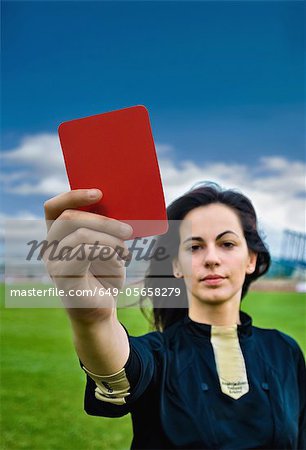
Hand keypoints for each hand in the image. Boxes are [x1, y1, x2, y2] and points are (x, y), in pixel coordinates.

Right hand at [43, 189, 132, 314]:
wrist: (102, 309)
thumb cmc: (105, 275)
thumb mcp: (107, 246)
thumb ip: (104, 229)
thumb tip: (117, 206)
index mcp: (57, 236)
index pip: (54, 208)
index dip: (73, 196)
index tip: (99, 192)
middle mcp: (50, 248)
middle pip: (69, 217)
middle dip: (102, 220)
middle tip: (128, 230)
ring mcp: (53, 263)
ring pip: (81, 234)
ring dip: (110, 239)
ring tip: (126, 250)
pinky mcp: (62, 277)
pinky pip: (85, 252)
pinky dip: (108, 252)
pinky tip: (121, 260)